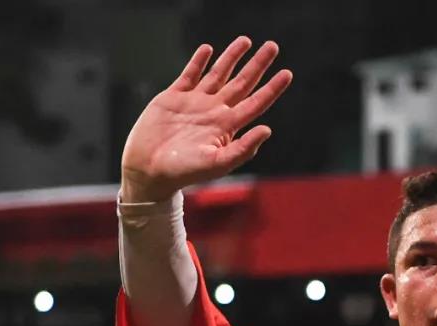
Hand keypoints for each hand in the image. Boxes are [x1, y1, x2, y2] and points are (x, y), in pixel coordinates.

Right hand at [120, 37, 292, 202]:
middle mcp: (214, 111)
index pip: (256, 103)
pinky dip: (198, 61)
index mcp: (227, 126)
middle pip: (242, 83)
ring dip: (231, 57)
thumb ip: (243, 148)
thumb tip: (267, 129)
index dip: (272, 88)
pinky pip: (189, 74)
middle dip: (258, 65)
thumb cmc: (184, 173)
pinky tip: (208, 49)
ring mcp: (194, 102)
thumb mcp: (217, 164)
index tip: (287, 73)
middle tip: (273, 47)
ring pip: (218, 74)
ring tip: (246, 40)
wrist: (149, 170)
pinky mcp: (173, 97)